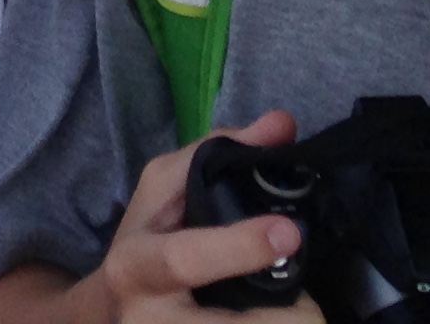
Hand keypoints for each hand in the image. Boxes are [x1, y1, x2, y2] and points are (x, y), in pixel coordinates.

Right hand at [91, 110, 321, 320]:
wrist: (118, 310)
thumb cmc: (148, 239)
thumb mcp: (165, 191)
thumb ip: (217, 154)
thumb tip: (282, 125)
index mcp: (135, 265)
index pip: (185, 259)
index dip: (238, 247)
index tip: (288, 232)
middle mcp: (147, 318)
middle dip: (292, 318)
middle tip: (311, 308)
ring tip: (290, 313)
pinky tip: (274, 320)